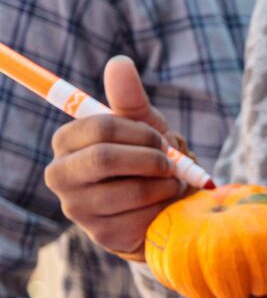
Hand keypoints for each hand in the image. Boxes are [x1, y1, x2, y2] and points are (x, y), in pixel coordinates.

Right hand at [44, 57, 188, 258]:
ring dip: (164, 185)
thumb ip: (130, 99)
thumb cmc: (148, 162)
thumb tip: (120, 62)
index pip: (100, 126)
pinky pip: (141, 219)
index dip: (141, 132)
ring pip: (128, 191)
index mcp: (67, 142)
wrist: (162, 209)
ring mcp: (78, 208)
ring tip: (173, 184)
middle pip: (105, 159)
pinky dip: (164, 209)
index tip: (162, 139)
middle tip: (172, 164)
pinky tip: (166, 206)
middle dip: (151, 159)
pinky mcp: (101, 235)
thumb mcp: (144, 129)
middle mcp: (61, 175)